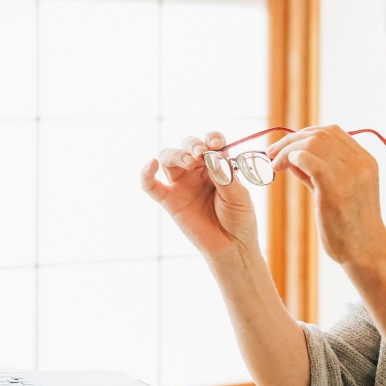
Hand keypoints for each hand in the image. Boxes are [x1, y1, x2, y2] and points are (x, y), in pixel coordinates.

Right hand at [141, 131, 260, 265]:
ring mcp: (182, 185)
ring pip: (168, 158)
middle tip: (200, 153)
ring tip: (189, 162)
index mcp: (218, 165)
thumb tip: (211, 157)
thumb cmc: (239, 219)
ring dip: (176, 154)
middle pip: (187, 146)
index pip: (210, 142)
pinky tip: (150, 164)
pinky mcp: (170, 201)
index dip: (211, 138)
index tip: (217, 144)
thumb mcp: (239, 195)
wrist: (232, 247)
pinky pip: (150, 186)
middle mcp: (198, 172)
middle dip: (192, 144)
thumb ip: (224, 176)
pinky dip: (145, 173)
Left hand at [267, 125, 385, 267]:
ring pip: (312, 142)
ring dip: (287, 149)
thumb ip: (321, 173)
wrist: (366, 252)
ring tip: (275, 163)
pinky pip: (307, 159)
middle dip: (291, 139)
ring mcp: (350, 174)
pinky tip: (281, 168)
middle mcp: (360, 163)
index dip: (306, 133)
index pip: (333, 131)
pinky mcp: (335, 188)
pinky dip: (290, 158)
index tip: (288, 145)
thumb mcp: (342, 191)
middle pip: (320, 133)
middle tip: (272, 152)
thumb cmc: (351, 226)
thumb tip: (294, 157)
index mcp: (366, 161)